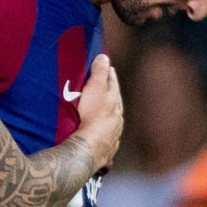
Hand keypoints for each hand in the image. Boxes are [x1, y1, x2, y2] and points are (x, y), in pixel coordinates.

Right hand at [74, 52, 123, 168]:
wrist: (89, 147)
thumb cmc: (91, 115)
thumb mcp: (94, 89)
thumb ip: (99, 73)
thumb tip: (105, 57)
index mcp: (115, 102)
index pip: (113, 84)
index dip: (109, 74)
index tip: (107, 67)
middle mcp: (117, 119)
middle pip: (115, 102)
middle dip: (110, 94)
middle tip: (104, 88)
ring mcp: (113, 135)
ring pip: (113, 121)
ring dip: (108, 115)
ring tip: (101, 112)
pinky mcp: (106, 149)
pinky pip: (107, 137)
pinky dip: (104, 133)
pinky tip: (101, 135)